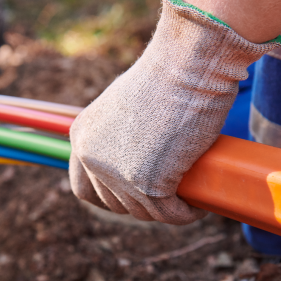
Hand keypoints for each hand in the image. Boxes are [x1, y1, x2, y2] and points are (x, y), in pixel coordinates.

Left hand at [69, 0, 280, 224]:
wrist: (186, 65)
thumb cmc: (165, 74)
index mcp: (82, 136)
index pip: (83, 188)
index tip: (133, 195)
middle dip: (142, 204)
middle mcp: (91, 157)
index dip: (109, 197)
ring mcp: (116, 173)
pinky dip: (187, 213)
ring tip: (188, 196)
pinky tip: (199, 205)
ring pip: (144, 212)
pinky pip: (169, 214)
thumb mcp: (125, 103)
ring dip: (167, 210)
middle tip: (170, 192)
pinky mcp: (147, 185)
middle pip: (114, 204)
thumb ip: (117, 131)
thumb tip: (134, 153)